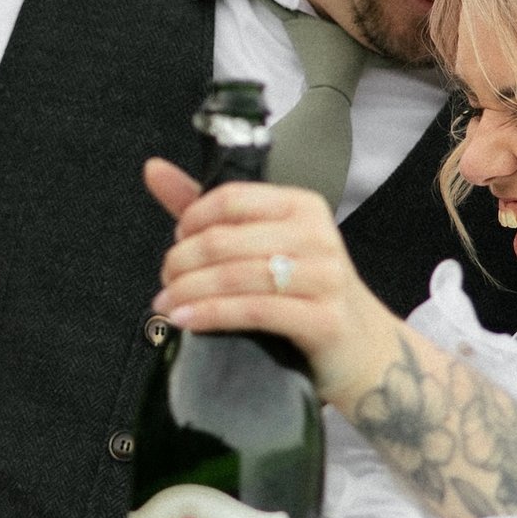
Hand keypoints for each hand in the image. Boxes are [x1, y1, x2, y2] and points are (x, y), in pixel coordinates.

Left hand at [144, 160, 392, 397]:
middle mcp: (317, 235)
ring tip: (166, 305)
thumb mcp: (262, 245)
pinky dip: (210, 315)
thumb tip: (153, 169)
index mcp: (302, 206)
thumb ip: (208, 210)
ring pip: (234, 277)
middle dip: (182, 262)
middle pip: (225, 240)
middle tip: (165, 281)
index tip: (176, 242)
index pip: (230, 199)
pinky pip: (253, 311)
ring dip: (188, 291)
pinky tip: (186, 321)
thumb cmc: (304, 291)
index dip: (191, 220)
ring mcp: (325, 277)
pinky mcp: (324, 319)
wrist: (363, 347)